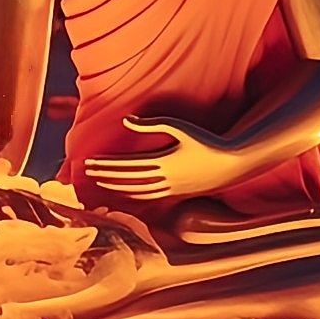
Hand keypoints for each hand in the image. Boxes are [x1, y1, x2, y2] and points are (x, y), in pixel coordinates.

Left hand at [83, 115, 239, 201]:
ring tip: (100, 181)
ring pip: (137, 191)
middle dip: (106, 175)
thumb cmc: (207, 141)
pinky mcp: (178, 194)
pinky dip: (133, 196)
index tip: (90, 162)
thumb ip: (152, 124)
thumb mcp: (179, 127)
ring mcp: (171, 189)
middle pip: (127, 179)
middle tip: (87, 171)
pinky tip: (124, 193)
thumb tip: (126, 120)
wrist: (232, 164)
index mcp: (164, 163)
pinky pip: (149, 198)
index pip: (127, 165)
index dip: (107, 164)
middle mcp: (165, 180)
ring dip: (116, 186)